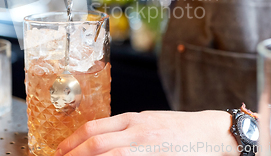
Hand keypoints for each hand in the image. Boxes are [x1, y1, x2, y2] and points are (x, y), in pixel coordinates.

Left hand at [56, 111, 238, 155]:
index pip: (93, 128)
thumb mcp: (148, 120)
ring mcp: (147, 147)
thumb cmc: (178, 127)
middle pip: (96, 144)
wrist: (210, 133)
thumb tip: (99, 139)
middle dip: (73, 154)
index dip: (72, 141)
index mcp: (133, 119)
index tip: (60, 150)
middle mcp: (137, 131)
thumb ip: (125, 128)